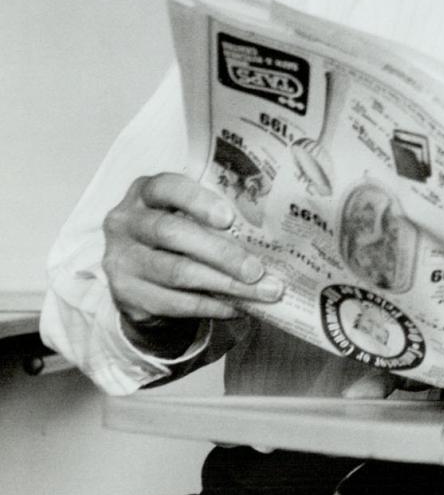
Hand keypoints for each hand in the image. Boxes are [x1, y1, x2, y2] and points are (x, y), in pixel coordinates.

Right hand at [102, 173, 283, 348]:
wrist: (140, 276)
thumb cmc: (179, 236)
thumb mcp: (188, 216)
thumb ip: (216, 218)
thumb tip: (271, 237)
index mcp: (145, 193)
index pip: (166, 187)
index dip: (197, 201)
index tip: (229, 219)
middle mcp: (126, 222)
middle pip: (172, 233)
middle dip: (221, 253)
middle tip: (257, 269)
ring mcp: (121, 260)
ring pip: (176, 273)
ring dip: (225, 284)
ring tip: (261, 291)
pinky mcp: (126, 294)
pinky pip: (174, 303)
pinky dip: (211, 306)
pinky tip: (239, 307)